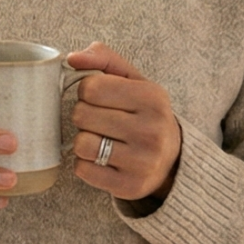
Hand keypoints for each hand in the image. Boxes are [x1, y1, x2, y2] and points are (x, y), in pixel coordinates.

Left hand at [65, 42, 180, 201]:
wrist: (172, 160)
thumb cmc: (143, 114)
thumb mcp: (133, 81)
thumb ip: (104, 59)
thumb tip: (72, 58)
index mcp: (153, 98)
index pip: (90, 87)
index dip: (87, 92)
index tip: (100, 99)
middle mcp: (152, 130)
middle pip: (82, 114)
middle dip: (84, 116)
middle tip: (101, 121)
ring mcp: (143, 162)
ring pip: (80, 144)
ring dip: (84, 140)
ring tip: (101, 139)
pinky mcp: (130, 186)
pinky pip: (82, 169)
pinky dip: (85, 163)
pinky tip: (102, 159)